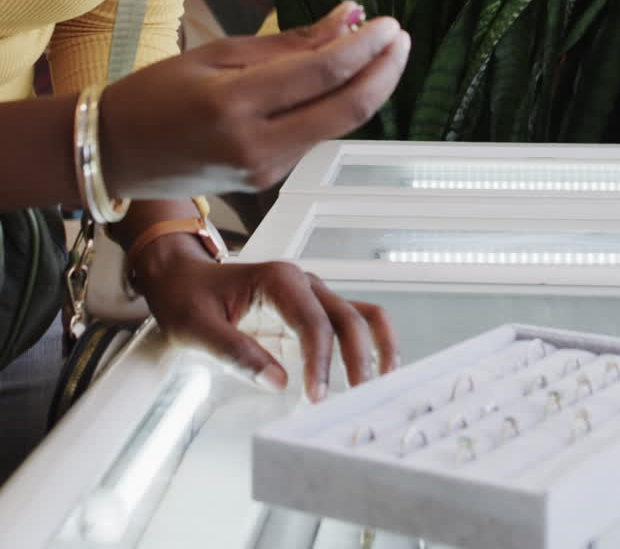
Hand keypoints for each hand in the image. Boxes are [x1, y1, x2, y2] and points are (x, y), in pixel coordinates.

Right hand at [101, 1, 410, 199]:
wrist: (116, 153)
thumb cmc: (156, 94)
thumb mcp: (219, 53)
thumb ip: (290, 42)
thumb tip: (349, 16)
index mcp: (235, 106)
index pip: (324, 75)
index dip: (366, 47)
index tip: (389, 23)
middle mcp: (256, 147)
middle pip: (346, 110)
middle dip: (384, 71)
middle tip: (399, 37)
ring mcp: (265, 172)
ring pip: (336, 126)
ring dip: (366, 87)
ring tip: (378, 48)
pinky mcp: (268, 181)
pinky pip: (315, 136)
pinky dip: (337, 105)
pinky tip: (343, 79)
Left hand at [133, 234, 398, 401]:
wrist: (182, 278)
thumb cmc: (188, 298)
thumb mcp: (197, 327)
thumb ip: (235, 353)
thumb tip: (278, 381)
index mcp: (277, 280)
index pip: (313, 321)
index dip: (320, 361)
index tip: (317, 397)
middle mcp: (303, 283)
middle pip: (347, 317)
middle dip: (357, 357)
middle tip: (356, 398)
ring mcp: (312, 295)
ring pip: (359, 315)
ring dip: (376, 347)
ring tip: (380, 383)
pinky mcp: (313, 311)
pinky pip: (353, 320)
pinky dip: (371, 342)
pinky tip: (373, 370)